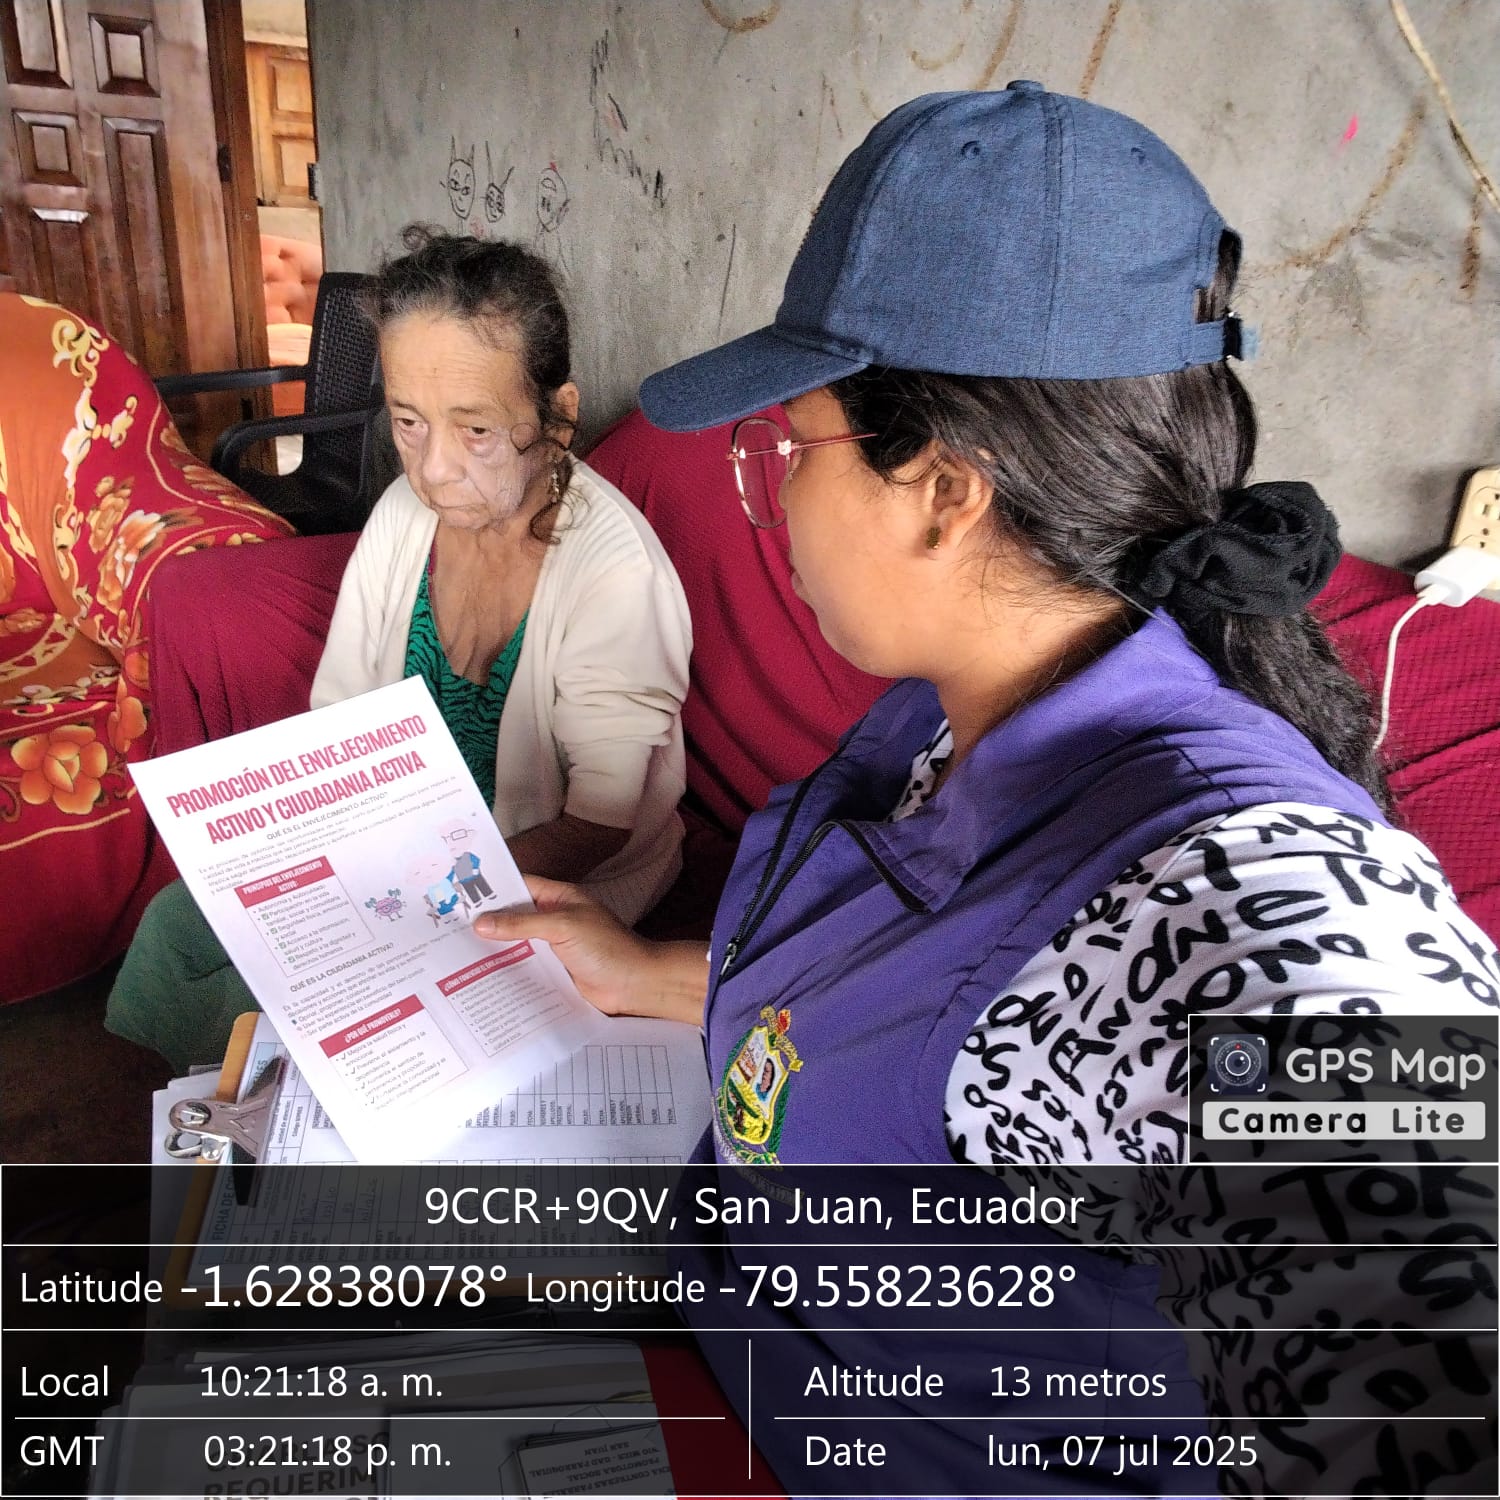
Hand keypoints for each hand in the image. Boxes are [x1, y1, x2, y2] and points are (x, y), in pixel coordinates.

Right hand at [473, 877, 705, 1023]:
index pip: (518, 886)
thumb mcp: (563, 927)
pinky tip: (478, 978)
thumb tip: (481, 923)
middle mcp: (553, 919)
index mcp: (558, 898)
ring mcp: (552, 946)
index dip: (490, 889)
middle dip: (485, 922)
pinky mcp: (553, 971)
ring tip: (451, 953)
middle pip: (513, 917)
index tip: (457, 892)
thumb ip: (522, 924)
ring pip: (515, 944)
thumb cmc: (607, 947)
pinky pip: (524, 967)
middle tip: (445, 927)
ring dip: (492, 949)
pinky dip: (506, 970)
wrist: (636, 984)